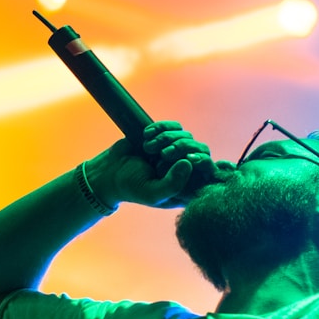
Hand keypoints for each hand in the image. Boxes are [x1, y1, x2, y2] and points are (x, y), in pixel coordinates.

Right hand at [85, 121, 228, 209]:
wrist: (109, 172)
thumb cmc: (131, 187)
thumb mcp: (152, 193)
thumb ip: (172, 184)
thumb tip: (189, 163)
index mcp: (187, 187)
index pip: (210, 172)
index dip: (205, 163)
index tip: (190, 159)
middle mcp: (185, 170)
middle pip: (201, 150)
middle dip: (183, 148)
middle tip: (162, 154)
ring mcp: (176, 153)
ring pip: (187, 136)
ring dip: (167, 138)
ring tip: (148, 148)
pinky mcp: (166, 138)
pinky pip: (175, 126)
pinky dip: (161, 127)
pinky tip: (147, 135)